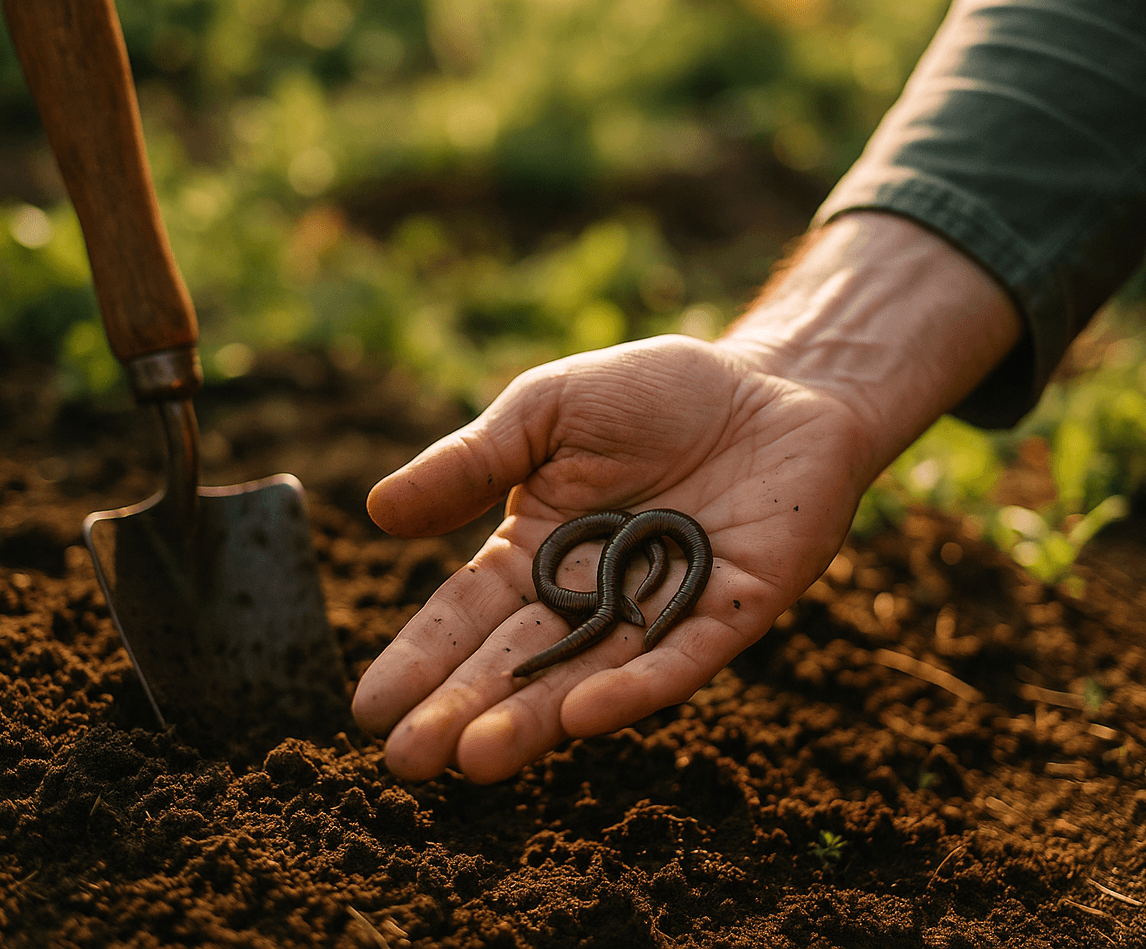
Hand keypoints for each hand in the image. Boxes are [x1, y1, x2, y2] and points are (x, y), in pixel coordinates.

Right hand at [356, 335, 874, 781]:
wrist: (777, 384)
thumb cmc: (655, 391)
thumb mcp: (547, 409)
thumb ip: (473, 461)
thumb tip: (377, 511)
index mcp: (537, 551)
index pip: (466, 616)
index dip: (420, 660)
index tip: (368, 708)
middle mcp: (592, 596)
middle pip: (518, 662)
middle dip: (461, 711)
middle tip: (407, 763)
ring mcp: (661, 610)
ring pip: (589, 676)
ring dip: (534, 719)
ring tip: (475, 758)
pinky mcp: (734, 612)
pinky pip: (680, 657)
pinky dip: (635, 687)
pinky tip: (584, 715)